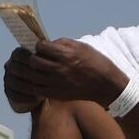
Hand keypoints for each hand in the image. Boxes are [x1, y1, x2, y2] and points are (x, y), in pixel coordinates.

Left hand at [5, 38, 127, 107]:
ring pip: (33, 76)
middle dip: (33, 57)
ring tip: (36, 69)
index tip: (42, 47)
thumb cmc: (95, 62)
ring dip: (32, 71)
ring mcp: (57, 83)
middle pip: (33, 61)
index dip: (39, 45)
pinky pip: (37, 89)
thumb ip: (62, 44)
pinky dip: (35, 84)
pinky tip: (39, 80)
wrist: (105, 85)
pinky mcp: (57, 94)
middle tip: (37, 57)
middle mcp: (59, 69)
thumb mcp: (81, 46)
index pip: (41, 47)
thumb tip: (46, 44)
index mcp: (66, 54)